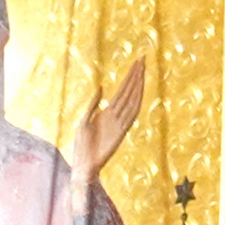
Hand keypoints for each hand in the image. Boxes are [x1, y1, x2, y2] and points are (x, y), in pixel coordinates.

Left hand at [72, 59, 148, 176]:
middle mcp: (116, 116)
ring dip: (137, 84)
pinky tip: (138, 91)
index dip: (129, 78)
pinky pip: (129, 115)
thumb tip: (100, 88)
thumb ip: (93, 105)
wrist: (83, 165)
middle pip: (129, 92)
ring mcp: (119, 123)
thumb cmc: (82, 146)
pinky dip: (134, 102)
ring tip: (142, 69)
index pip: (122, 91)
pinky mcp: (119, 132)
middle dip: (135, 75)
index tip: (135, 64)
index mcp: (107, 113)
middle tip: (142, 58)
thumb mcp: (84, 121)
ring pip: (131, 100)